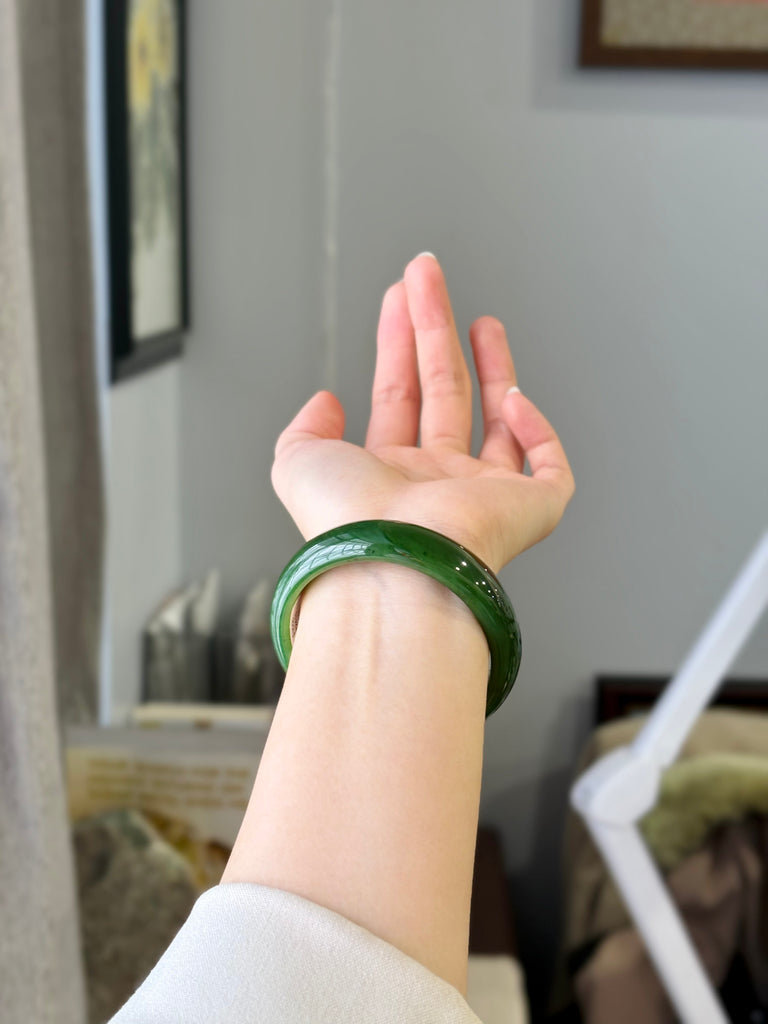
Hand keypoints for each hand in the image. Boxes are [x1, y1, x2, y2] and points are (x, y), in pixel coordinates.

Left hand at [272, 254, 573, 572]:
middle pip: (443, 392)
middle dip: (435, 330)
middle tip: (428, 276)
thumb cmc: (346, 523)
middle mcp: (436, 485)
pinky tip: (517, 399)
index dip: (397, 343)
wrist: (395, 564)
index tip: (398, 297)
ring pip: (497, 420)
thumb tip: (326, 400)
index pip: (397, 397)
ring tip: (483, 319)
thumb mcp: (298, 462)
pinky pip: (548, 467)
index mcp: (388, 476)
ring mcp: (484, 497)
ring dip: (491, 365)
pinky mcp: (530, 510)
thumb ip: (304, 428)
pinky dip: (538, 430)